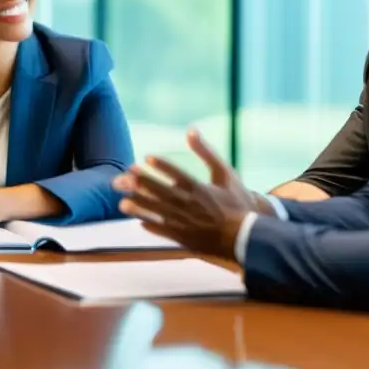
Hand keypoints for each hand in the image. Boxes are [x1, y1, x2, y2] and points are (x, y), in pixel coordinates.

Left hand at [113, 129, 256, 259]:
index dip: (163, 166)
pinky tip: (140, 222)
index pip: (178, 175)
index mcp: (200, 189)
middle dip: (141, 185)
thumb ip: (206, 152)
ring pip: (159, 214)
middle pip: (162, 193)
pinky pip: (166, 232)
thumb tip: (191, 130)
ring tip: (122, 204)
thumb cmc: (236, 202)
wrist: (246, 237)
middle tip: (122, 178)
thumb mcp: (224, 173)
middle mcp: (191, 205)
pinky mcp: (187, 238)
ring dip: (140, 208)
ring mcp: (187, 223)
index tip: (147, 158)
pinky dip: (153, 227)